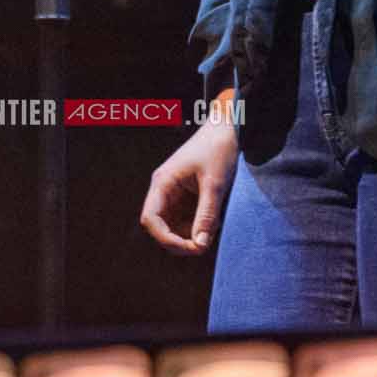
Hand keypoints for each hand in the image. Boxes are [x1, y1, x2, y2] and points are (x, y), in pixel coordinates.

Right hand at [141, 101, 240, 256]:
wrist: (225, 129)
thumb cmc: (217, 150)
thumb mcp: (215, 184)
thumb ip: (207, 215)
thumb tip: (200, 245)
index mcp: (163, 183)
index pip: (150, 218)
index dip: (166, 238)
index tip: (191, 247)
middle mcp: (163, 190)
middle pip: (159, 225)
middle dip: (178, 241)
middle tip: (202, 247)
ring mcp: (174, 193)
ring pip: (172, 225)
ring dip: (187, 235)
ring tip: (210, 234)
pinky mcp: (186, 196)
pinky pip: (184, 219)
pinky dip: (196, 227)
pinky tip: (211, 226)